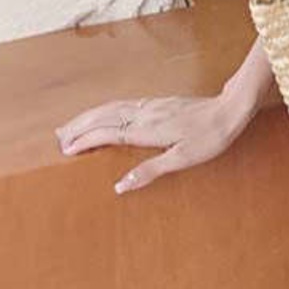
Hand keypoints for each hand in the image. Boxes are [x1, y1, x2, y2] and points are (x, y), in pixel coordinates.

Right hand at [53, 93, 254, 194]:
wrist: (231, 109)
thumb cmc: (210, 137)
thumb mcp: (183, 159)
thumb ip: (150, 171)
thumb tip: (120, 186)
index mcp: (147, 129)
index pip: (108, 133)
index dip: (85, 140)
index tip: (66, 149)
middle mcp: (145, 114)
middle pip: (104, 116)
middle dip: (79, 125)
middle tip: (58, 136)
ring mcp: (152, 106)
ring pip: (112, 107)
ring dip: (90, 115)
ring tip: (72, 124)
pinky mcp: (161, 102)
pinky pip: (124, 104)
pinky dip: (106, 109)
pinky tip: (106, 112)